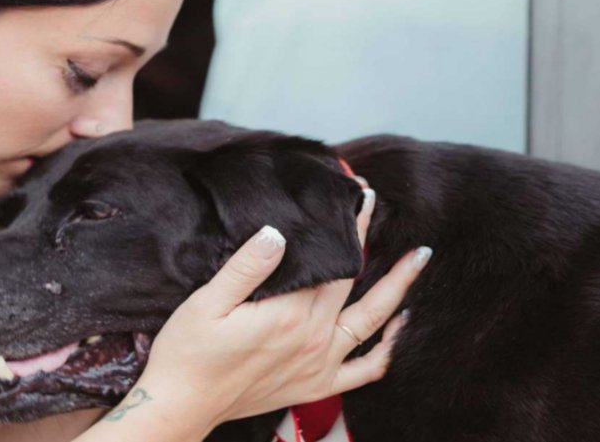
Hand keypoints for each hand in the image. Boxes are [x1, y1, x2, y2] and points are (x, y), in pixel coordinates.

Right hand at [136, 180, 429, 430]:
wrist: (182, 404)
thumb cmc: (188, 351)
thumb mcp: (207, 302)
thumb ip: (246, 267)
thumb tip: (277, 233)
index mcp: (290, 314)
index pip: (332, 261)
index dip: (349, 227)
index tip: (360, 195)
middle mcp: (314, 339)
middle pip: (354, 282)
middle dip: (370, 241)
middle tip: (383, 208)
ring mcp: (319, 365)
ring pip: (372, 322)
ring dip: (398, 289)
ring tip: (417, 260)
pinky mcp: (315, 386)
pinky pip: (365, 370)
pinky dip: (388, 349)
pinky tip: (397, 327)